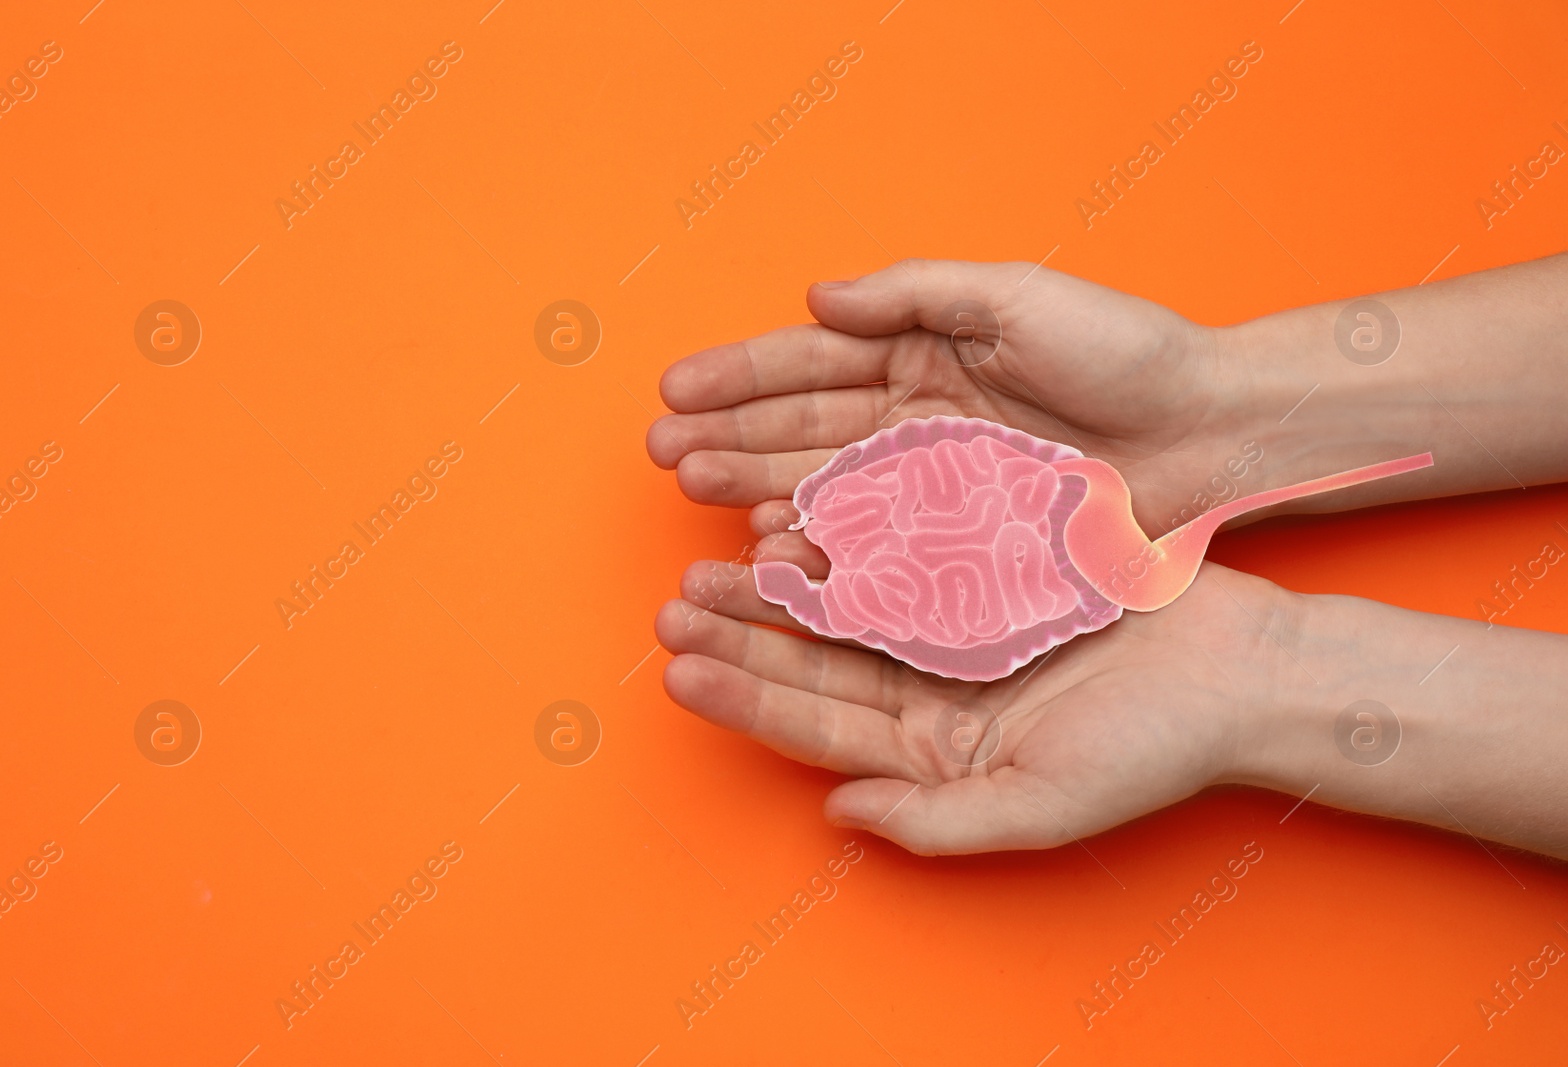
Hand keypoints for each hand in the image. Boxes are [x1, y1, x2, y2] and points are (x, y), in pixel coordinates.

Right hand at [646, 259, 1265, 537]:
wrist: (1208, 429)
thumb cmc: (1123, 350)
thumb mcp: (1018, 295)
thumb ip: (915, 291)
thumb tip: (819, 296)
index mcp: (921, 351)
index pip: (811, 360)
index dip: (740, 373)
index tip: (674, 388)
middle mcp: (914, 417)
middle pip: (801, 427)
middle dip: (728, 435)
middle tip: (664, 453)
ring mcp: (932, 480)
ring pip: (825, 485)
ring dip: (756, 487)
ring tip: (698, 493)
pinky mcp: (960, 537)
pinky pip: (874, 541)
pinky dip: (821, 543)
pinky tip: (771, 543)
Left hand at [655, 557, 1296, 854]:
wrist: (1243, 671)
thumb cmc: (1153, 751)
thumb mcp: (1042, 805)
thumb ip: (934, 821)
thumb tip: (834, 811)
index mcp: (934, 755)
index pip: (817, 729)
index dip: (744, 697)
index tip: (676, 669)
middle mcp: (934, 695)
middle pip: (816, 663)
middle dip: (742, 634)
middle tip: (673, 602)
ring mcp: (957, 631)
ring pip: (847, 604)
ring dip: (783, 581)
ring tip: (717, 553)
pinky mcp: (989, 573)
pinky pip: (904, 550)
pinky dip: (855, 533)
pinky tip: (805, 510)